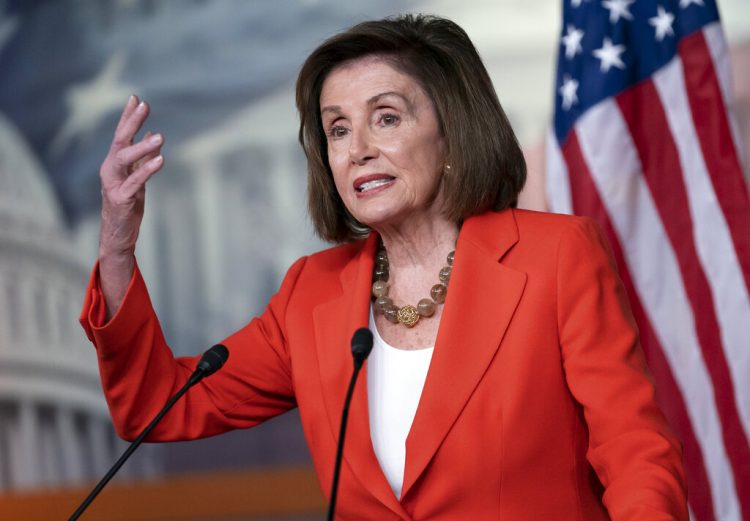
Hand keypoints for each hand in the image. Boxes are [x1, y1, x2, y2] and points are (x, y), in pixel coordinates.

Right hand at [98, 95, 164, 317]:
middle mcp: (110, 169)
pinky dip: (147, 170)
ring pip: (124, 158)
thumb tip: (151, 135)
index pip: (121, 134)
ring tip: (160, 137)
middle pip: (119, 140)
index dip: (128, 116)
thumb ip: (141, 158)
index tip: (136, 97)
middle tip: (145, 105)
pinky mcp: (121, 198)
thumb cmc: (127, 205)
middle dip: (131, 121)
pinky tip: (161, 160)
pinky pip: (135, 182)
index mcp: (114, 162)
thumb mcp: (136, 177)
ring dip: (142, 146)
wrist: (118, 234)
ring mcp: (113, 183)